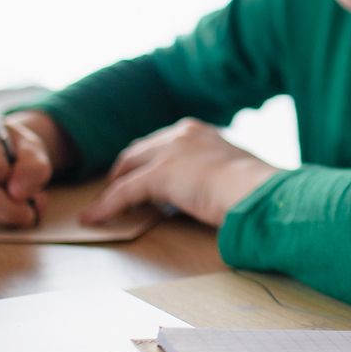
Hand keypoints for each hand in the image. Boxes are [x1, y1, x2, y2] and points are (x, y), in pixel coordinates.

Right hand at [0, 109, 65, 227]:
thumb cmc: (12, 146)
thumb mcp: (32, 148)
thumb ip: (33, 166)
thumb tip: (17, 193)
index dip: (10, 177)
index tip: (18, 175)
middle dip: (5, 208)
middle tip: (28, 212)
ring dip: (0, 217)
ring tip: (20, 208)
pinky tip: (2, 209)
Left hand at [76, 118, 274, 227]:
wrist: (257, 189)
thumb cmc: (256, 186)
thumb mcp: (235, 170)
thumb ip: (218, 172)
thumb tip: (217, 187)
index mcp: (199, 131)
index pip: (162, 143)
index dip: (148, 160)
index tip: (143, 175)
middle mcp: (181, 134)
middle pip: (139, 151)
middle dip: (125, 170)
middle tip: (117, 189)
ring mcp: (169, 152)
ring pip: (128, 168)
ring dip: (113, 188)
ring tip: (102, 205)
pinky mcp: (159, 175)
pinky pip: (123, 192)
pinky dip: (106, 206)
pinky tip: (93, 219)